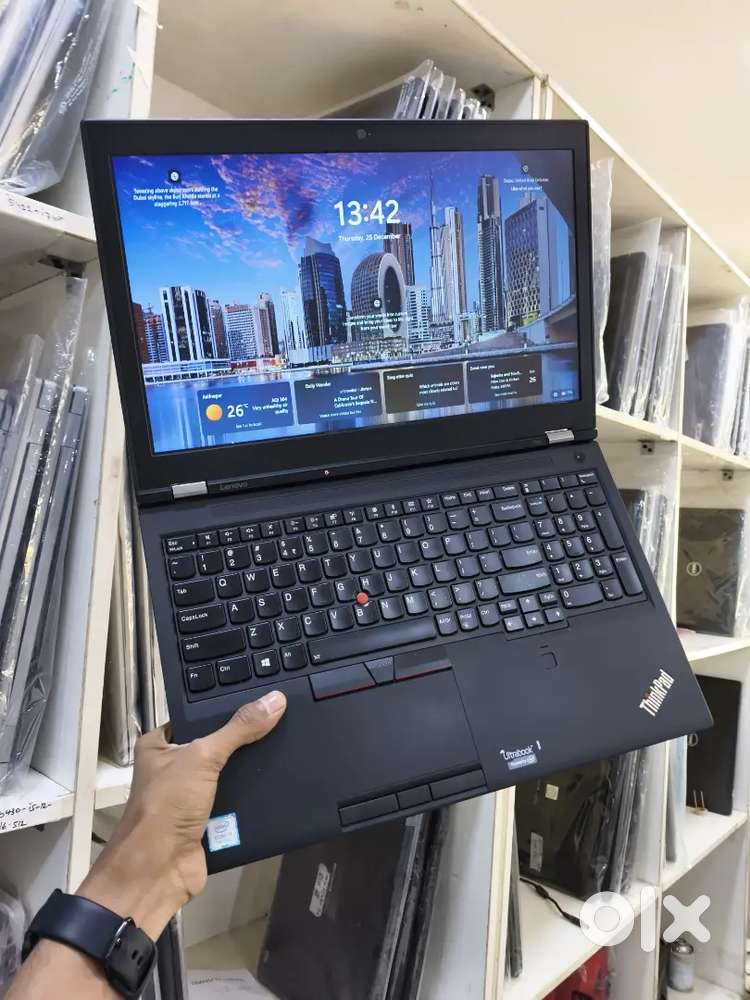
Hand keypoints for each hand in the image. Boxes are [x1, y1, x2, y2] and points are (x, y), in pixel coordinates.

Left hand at [79, 689, 286, 938]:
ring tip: (287, 745)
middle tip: (282, 720)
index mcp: (159, 745)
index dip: (227, 709)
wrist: (157, 873)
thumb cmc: (166, 806)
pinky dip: (254, 796)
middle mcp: (173, 768)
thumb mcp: (202, 757)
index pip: (198, 717)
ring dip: (251, 770)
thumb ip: (239, 729)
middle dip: (244, 740)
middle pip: (218, 746)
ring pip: (230, 774)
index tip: (262, 698)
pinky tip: (280, 780)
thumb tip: (275, 699)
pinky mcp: (208, 821)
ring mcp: (190, 796)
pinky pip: (237, 801)